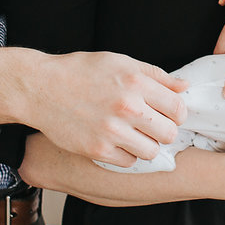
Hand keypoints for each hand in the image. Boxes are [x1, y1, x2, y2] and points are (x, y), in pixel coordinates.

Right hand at [29, 52, 189, 167]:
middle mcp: (127, 107)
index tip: (167, 113)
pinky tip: (116, 141)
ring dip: (146, 145)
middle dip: (164, 130)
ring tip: (134, 134)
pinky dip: (125, 154)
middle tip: (152, 126)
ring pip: (151, 151)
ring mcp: (112, 130)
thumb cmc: (80, 72)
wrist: (39, 88)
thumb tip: (185, 86)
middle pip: (169, 133)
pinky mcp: (97, 149)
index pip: (178, 108)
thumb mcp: (120, 62)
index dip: (177, 113)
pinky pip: (128, 162)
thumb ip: (156, 75)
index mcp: (135, 82)